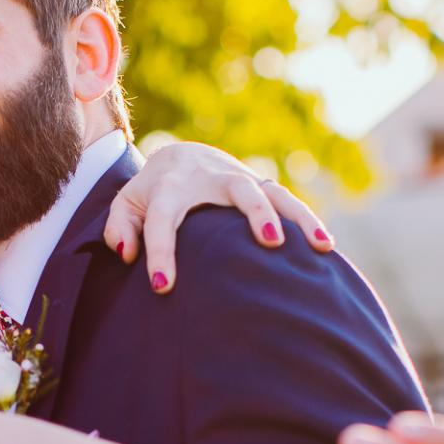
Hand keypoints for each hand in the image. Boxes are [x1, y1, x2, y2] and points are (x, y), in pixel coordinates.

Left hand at [102, 140, 333, 292]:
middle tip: (269, 244)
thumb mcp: (126, 206)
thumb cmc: (150, 194)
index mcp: (169, 187)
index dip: (160, 252)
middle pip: (238, 190)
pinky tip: (325, 246)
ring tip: (319, 245)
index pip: (162, 220)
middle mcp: (210, 179)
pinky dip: (307, 220)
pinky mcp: (258, 186)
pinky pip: (286, 201)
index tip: (163, 286)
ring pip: (274, 193)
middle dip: (256, 214)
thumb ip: (119, 228)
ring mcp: (239, 180)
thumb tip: (129, 255)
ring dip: (298, 217)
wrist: (180, 157)